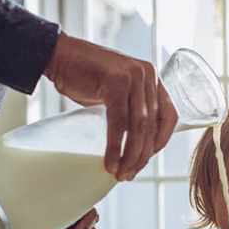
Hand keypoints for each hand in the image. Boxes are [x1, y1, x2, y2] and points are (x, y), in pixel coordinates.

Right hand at [44, 32, 177, 180]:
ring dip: (131, 155)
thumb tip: (138, 143)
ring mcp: (133, 77)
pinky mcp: (116, 83)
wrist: (59, 54)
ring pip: (139, 126)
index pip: (169, 115)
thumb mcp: (118, 90)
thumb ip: (131, 108)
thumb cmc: (86, 75)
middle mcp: (147, 75)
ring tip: (121, 173)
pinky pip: (119, 123)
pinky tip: (111, 162)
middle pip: (153, 124)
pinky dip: (115, 146)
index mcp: (152, 77)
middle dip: (143, 154)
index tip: (147, 158)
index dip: (161, 141)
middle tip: (130, 174)